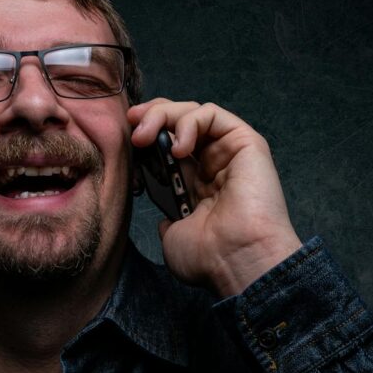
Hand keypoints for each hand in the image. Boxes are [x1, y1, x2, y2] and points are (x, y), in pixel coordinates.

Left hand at [128, 99, 302, 296]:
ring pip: (194, 112)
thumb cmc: (209, 257)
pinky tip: (178, 148)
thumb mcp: (174, 236)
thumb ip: (168, 219)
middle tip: (131, 124)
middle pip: (180, 122)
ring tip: (144, 136)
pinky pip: (212, 114)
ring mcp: (229, 152)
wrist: (236, 260)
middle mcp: (214, 165)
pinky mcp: (246, 142)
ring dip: (163, 116)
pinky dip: (189, 122)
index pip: (169, 146)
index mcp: (198, 186)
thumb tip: (165, 218)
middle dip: (151, 116)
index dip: (147, 135)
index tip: (126, 139)